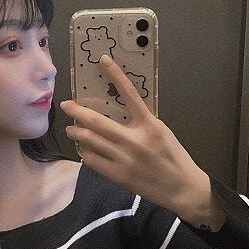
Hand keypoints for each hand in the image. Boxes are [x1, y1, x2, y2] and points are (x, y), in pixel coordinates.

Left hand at [58, 55, 203, 214]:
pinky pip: (93, 160)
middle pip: (97, 121)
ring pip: (91, 141)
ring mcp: (124, 159)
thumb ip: (143, 122)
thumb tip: (119, 112)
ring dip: (77, 132)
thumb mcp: (162, 133)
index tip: (103, 60)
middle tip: (67, 105)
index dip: (115, 75)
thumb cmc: (174, 158)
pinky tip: (83, 148)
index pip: (130, 94)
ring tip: (71, 129)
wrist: (182, 188)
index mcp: (150, 125)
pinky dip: (85, 152)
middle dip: (78, 111)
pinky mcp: (119, 175)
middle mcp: (135, 140)